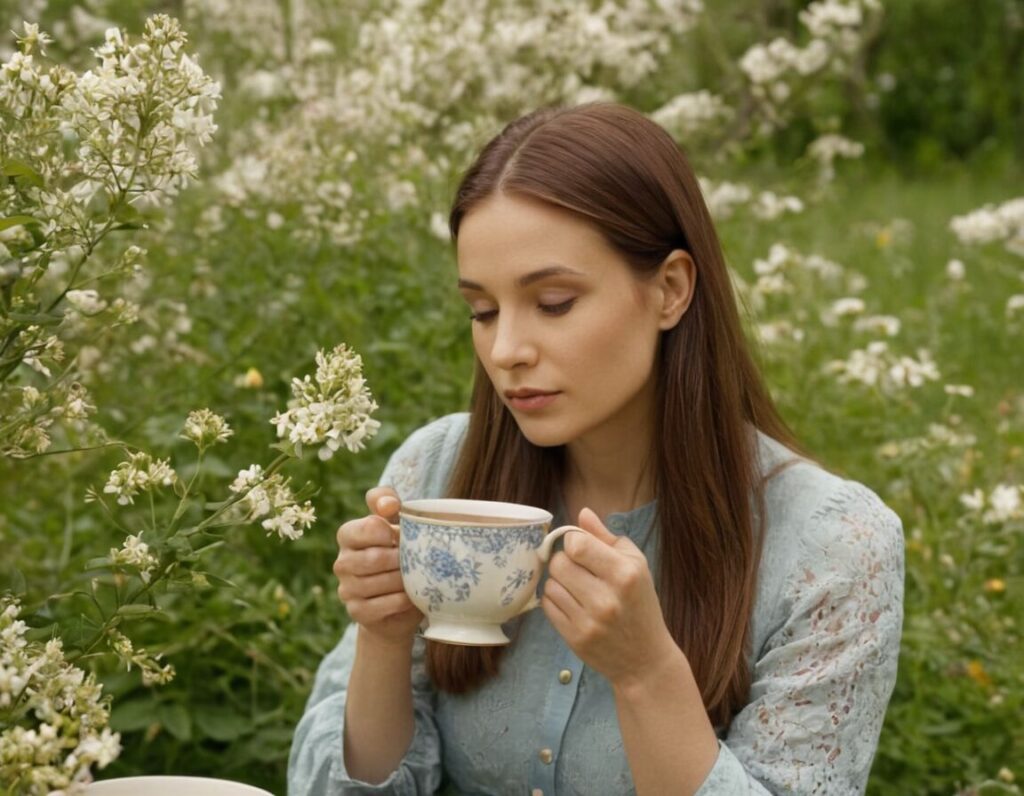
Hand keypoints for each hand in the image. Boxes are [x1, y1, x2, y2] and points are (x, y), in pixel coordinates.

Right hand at [333, 486, 422, 644]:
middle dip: (401, 560)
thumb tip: (388, 504)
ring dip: (403, 580)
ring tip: (415, 577)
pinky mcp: (356, 611)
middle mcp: (342, 562)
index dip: (392, 532)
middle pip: (374, 558)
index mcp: (348, 534)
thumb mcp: (397, 521)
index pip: (369, 527)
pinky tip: (411, 596)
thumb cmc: (400, 551)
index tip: (404, 537)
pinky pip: (383, 605)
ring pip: (378, 582)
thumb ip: (388, 501)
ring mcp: (346, 588)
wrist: (402, 599)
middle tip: (416, 561)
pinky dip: (402, 600)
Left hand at [541, 507, 678, 686]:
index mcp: (625, 574)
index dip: (573, 542)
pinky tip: (574, 604)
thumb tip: (582, 513)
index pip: (577, 545)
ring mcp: (589, 621)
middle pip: (559, 563)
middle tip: (579, 570)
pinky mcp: (575, 638)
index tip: (581, 548)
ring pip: (550, 584)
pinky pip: (547, 606)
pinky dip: (556, 601)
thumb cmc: (641, 604)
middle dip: (565, 561)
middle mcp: (606, 598)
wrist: (645, 658)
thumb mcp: (636, 565)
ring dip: (560, 582)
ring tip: (578, 589)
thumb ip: (606, 537)